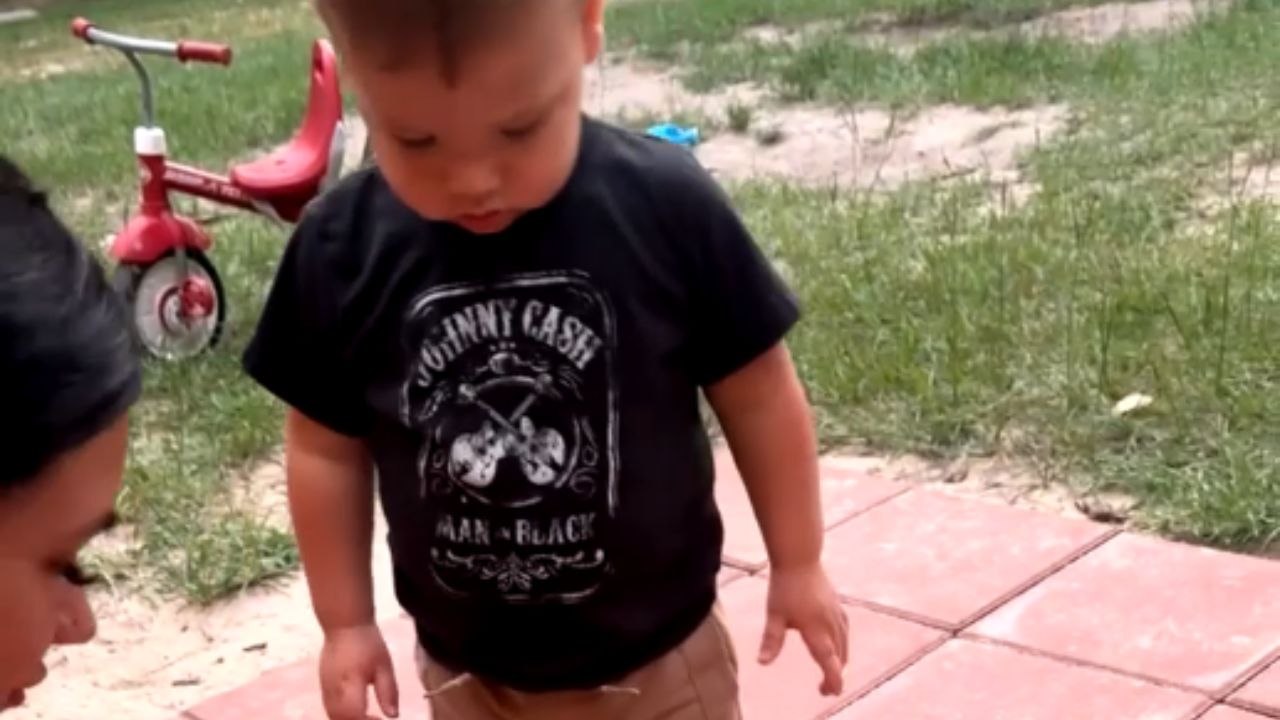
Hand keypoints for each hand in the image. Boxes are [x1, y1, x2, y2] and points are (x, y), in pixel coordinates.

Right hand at [319, 624, 399, 719]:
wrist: (344, 625)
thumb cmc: (367, 643)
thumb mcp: (384, 666)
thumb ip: (388, 691)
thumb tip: (393, 716)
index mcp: (351, 682)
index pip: (354, 714)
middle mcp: (334, 689)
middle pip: (340, 719)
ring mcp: (325, 688)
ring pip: (332, 715)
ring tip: (367, 717)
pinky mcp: (322, 686)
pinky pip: (329, 708)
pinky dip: (340, 715)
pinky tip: (354, 712)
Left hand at [759, 563, 849, 695]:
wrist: (800, 557)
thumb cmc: (784, 586)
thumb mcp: (774, 615)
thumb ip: (771, 640)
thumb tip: (762, 662)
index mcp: (816, 630)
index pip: (829, 662)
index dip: (832, 679)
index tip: (829, 691)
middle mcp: (831, 624)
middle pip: (840, 656)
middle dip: (835, 674)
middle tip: (824, 688)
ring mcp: (837, 614)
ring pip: (845, 643)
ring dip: (841, 660)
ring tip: (832, 670)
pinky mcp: (838, 604)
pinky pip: (846, 630)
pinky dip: (844, 643)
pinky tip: (838, 643)